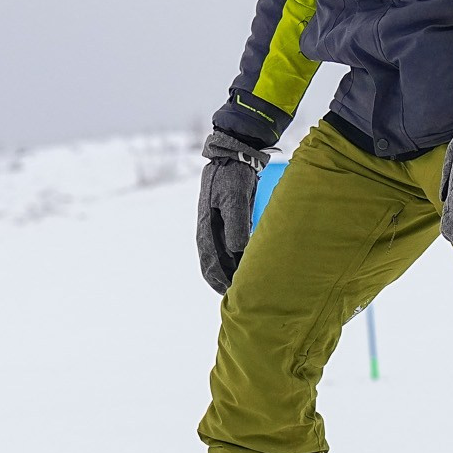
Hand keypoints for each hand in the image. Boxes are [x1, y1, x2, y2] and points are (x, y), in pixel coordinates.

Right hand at [196, 129, 271, 293]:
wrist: (233, 156)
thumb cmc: (232, 177)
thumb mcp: (234, 199)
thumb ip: (236, 225)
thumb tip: (237, 252)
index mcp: (205, 227)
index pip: (210, 262)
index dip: (219, 279)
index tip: (231, 293)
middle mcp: (208, 230)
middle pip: (212, 264)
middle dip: (222, 281)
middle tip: (238, 297)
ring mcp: (216, 226)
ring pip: (220, 257)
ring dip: (229, 272)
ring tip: (244, 287)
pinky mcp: (227, 222)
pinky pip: (228, 247)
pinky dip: (235, 260)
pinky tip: (247, 266)